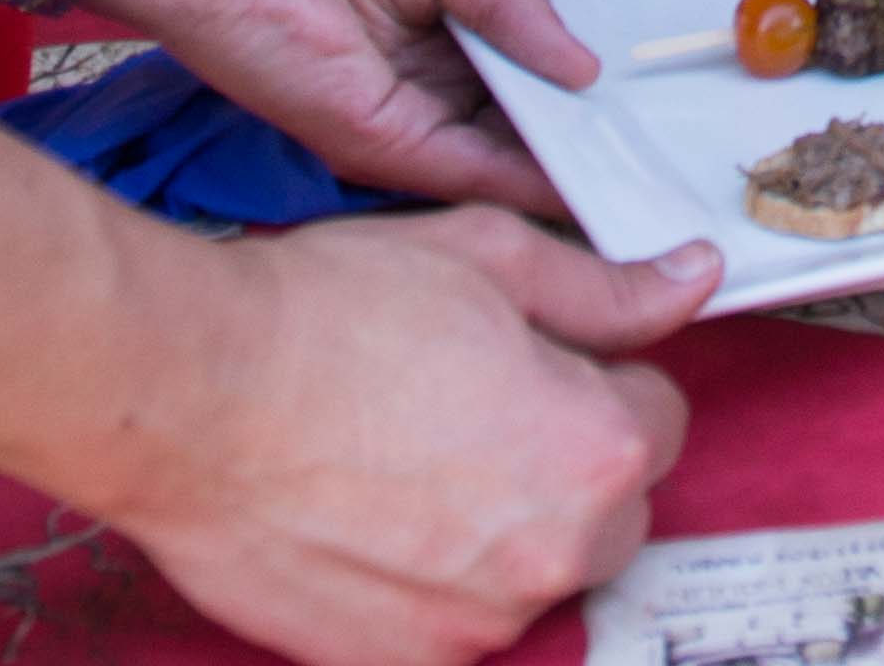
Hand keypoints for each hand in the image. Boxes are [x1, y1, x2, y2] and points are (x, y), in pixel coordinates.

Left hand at [93, 0, 600, 213]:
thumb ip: (514, 2)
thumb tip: (583, 67)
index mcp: (433, 8)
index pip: (514, 61)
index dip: (569, 80)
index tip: (634, 107)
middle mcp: (417, 69)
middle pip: (509, 115)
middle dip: (574, 136)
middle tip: (650, 160)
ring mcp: (394, 108)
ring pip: (491, 152)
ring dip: (557, 168)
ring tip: (637, 182)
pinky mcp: (367, 138)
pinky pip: (454, 168)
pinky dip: (515, 182)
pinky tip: (577, 186)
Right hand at [113, 207, 704, 663]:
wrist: (191, 397)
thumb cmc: (329, 318)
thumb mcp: (489, 258)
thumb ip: (608, 288)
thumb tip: (691, 281)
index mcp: (596, 450)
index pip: (657, 418)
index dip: (596, 376)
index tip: (534, 362)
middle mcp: (553, 554)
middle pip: (610, 507)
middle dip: (564, 459)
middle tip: (468, 405)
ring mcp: (476, 624)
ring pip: (531, 568)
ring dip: (498, 524)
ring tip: (406, 456)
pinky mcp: (400, 662)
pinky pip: (455, 619)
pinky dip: (429, 579)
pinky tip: (371, 515)